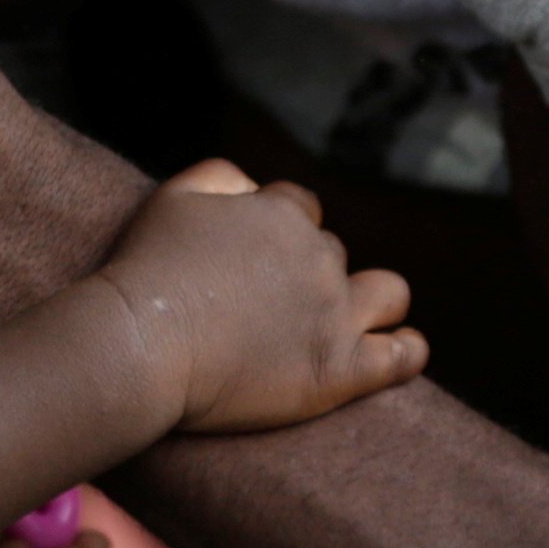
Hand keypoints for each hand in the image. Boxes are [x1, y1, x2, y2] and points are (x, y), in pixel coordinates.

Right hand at [100, 161, 423, 434]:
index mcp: (282, 214)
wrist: (141, 345)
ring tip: (354, 325)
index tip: (255, 264)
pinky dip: (406, 351)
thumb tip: (254, 188)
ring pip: (388, 294)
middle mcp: (319, 257)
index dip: (278, 236)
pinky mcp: (341, 370)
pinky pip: (402, 355)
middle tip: (269, 310)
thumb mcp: (175, 196)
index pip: (301, 210)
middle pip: (332, 255)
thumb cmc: (147, 273)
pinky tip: (398, 351)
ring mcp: (336, 315)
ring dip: (374, 302)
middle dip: (309, 275)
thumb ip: (222, 177)